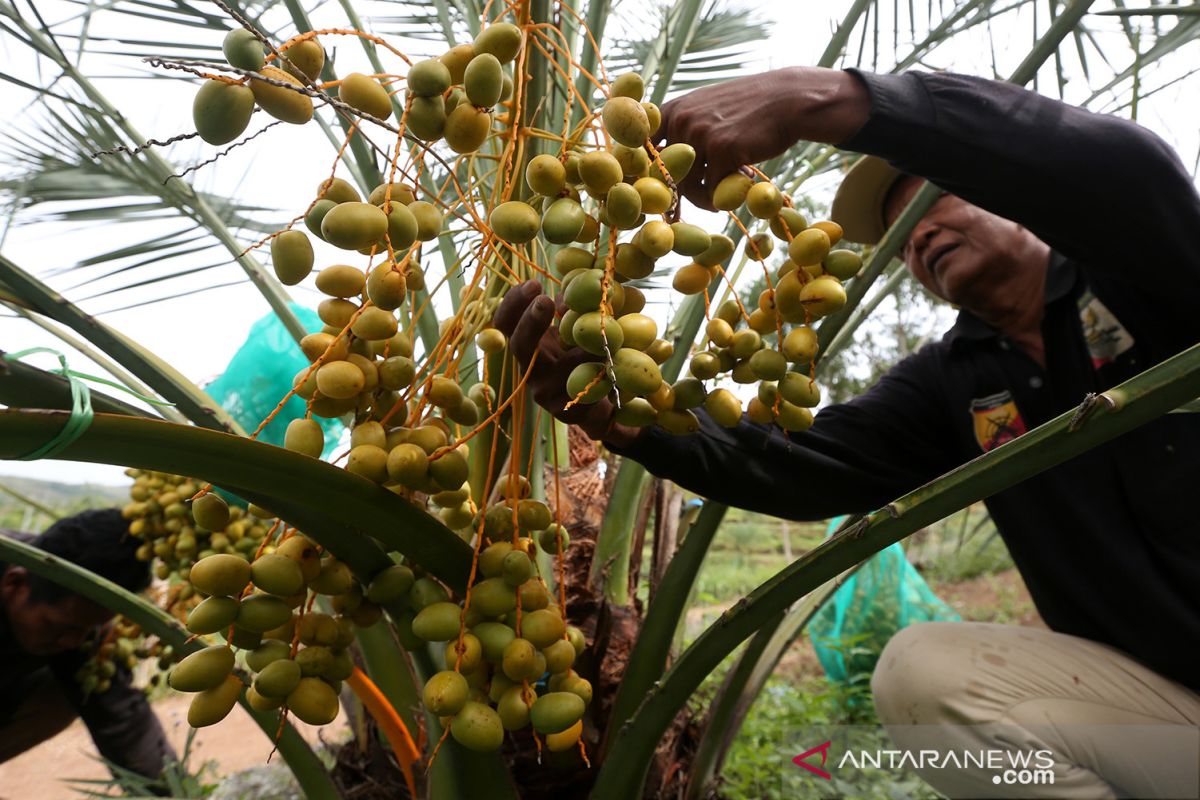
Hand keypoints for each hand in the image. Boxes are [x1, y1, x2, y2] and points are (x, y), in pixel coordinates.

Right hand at [492, 281, 641, 447]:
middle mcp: (531, 369)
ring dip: (580, 348)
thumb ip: (573, 311)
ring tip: (603, 334)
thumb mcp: (578, 331)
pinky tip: (612, 363)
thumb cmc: (589, 358)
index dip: (514, 303)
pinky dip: (598, 372)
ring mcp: (546, 392)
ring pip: (557, 367)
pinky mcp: (565, 411)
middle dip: (531, 321)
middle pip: (519, 345)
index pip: (506, 322)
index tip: (532, 284)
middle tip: (544, 300)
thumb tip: (572, 289)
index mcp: (531, 345)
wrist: (607, 404)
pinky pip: (581, 388)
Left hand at [657, 67, 870, 209]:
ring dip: (703, 198)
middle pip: (665, 173)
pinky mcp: (723, 150)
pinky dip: (723, 197)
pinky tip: (738, 187)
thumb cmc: (749, 110)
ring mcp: (700, 134)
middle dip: (677, 194)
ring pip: (687, 186)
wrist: (788, 100)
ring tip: (719, 197)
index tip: (657, 190)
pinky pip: (712, 190)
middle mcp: (682, 120)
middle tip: (686, 208)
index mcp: (674, 109)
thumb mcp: (709, 108)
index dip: (648, 172)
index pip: (644, 148)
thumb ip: (686, 129)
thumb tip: (662, 167)